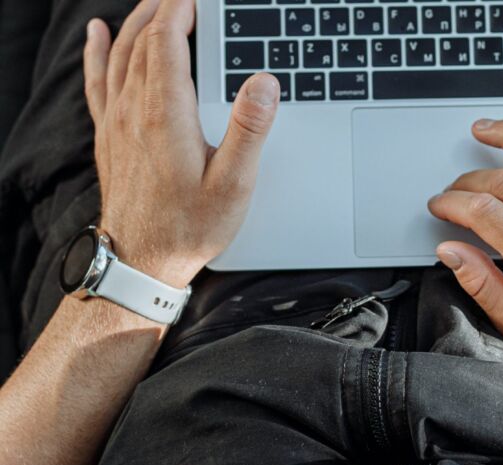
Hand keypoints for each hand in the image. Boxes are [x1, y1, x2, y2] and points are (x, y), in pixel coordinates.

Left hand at [83, 0, 279, 287]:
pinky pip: (98, 79)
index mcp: (167, 117)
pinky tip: (97, 33)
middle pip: (142, 41)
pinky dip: (97, 50)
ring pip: (119, 53)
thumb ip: (249, 129)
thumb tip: (264, 82)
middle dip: (163, 9)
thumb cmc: (190, 228)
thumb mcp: (234, 184)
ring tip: (154, 2)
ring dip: (136, 22)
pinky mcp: (109, 135)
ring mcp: (117, 122)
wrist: (141, 261)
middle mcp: (134, 112)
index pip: (166, 43)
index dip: (180, 11)